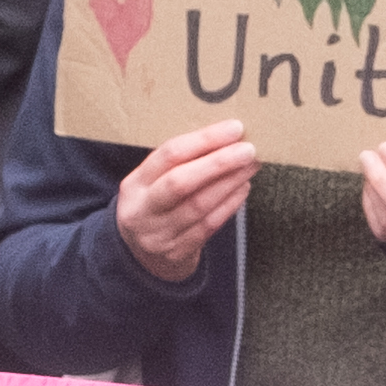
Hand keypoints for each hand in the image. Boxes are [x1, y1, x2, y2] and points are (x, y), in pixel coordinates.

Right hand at [116, 119, 256, 285]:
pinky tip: (243, 188)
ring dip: (230, 182)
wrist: (142, 257)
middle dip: (218, 162)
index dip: (203, 140)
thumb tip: (225, 136)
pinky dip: (229, 204)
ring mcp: (159, 235)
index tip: (233, 128)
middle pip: (180, 182)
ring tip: (250, 166)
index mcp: (135, 184)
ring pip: (198, 205)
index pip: (168, 155)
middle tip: (248, 149)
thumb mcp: (152, 183)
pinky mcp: (177, 253)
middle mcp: (142, 210)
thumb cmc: (156, 207)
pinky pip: (209, 226)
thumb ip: (179, 163)